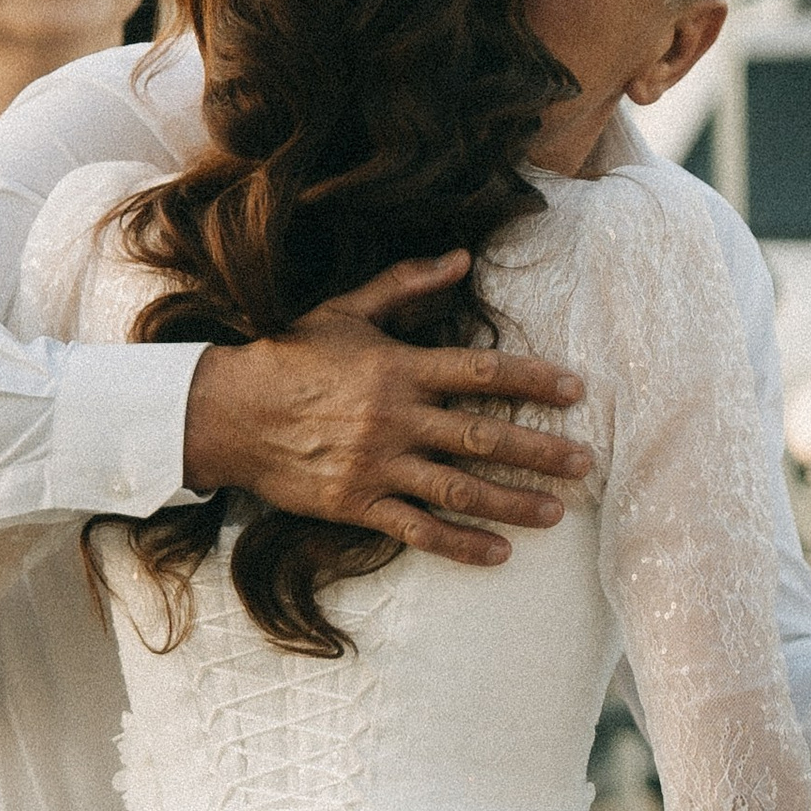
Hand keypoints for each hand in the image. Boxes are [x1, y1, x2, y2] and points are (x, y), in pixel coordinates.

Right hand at [180, 251, 592, 564]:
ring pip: (460, 489)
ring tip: (557, 513)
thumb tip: (462, 257)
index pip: (481, 371)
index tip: (576, 389)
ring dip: (514, 503)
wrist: (225, 413)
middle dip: (540, 450)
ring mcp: (377, 465)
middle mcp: (394, 417)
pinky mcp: (357, 504)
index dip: (533, 379)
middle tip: (585, 462)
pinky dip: (461, 544)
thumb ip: (407, 284)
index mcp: (397, 366)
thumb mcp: (346, 309)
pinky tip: (498, 553)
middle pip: (483, 436)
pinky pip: (418, 529)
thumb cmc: (288, 355)